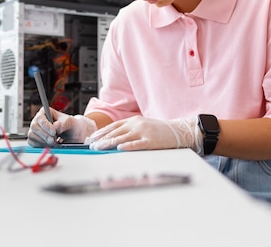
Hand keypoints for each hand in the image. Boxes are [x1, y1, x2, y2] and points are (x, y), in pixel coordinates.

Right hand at [27, 107, 96, 146]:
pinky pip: (32, 143)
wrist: (73, 135)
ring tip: (54, 143)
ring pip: (32, 135)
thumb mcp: (70, 122)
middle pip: (34, 127)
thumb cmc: (71, 125)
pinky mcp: (34, 139)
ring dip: (43, 141)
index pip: (40, 118)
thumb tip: (55, 125)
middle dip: (44, 135)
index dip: (46, 126)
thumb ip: (63, 124)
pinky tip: (49, 145)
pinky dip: (40, 146)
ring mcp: (35, 130)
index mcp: (45, 112)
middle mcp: (38, 120)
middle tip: (54, 141)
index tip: (54, 132)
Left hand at [87, 116, 202, 153]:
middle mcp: (137, 124)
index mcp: (134, 120)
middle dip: (102, 139)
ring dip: (109, 143)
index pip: (114, 126)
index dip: (102, 132)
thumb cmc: (160, 131)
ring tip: (99, 148)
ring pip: (123, 138)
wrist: (178, 130)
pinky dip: (127, 146)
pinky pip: (137, 144)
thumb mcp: (143, 126)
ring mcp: (144, 132)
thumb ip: (129, 130)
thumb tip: (113, 139)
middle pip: (116, 132)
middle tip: (92, 145)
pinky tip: (119, 149)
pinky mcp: (151, 141)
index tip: (92, 138)